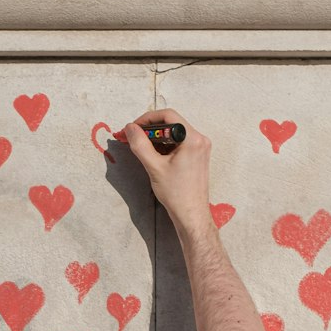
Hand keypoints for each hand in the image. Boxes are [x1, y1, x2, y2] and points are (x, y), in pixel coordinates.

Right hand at [123, 110, 212, 235]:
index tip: (133, 129)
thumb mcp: (154, 167)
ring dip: (156, 137)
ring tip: (140, 147)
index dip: (147, 119)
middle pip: (171, 123)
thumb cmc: (176, 194)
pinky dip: (164, 145)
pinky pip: (179, 142)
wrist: (191, 214)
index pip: (168, 116)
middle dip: (150, 129)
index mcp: (192, 139)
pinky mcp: (197, 155)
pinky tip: (153, 154)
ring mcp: (200, 147)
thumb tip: (130, 128)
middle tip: (133, 137)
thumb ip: (140, 145)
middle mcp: (200, 139)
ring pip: (174, 133)